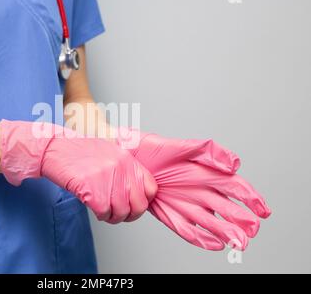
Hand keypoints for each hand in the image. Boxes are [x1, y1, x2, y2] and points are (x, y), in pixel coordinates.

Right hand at [0, 121, 157, 223]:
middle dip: (130, 215)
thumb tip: (135, 192)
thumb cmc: (78, 151)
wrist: (55, 149)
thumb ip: (125, 168)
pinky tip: (94, 207)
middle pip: (139, 205)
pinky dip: (100, 215)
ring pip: (122, 212)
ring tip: (104, 211)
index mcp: (127, 159)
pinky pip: (105, 213)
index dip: (144, 201)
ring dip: (113, 217)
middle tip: (119, 214)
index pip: (151, 188)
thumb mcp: (109, 152)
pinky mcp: (92, 190)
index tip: (134, 204)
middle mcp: (121, 168)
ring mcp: (107, 179)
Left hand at [118, 129, 270, 250]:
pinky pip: (188, 229)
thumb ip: (210, 152)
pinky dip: (202, 238)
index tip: (262, 211)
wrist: (127, 159)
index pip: (236, 188)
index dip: (252, 200)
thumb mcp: (183, 145)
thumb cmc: (154, 149)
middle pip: (227, 209)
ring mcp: (187, 204)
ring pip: (211, 222)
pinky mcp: (171, 214)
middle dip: (242, 221)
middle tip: (251, 231)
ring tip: (238, 243)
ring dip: (226, 233)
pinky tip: (215, 244)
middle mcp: (200, 191)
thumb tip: (235, 164)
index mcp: (208, 173)